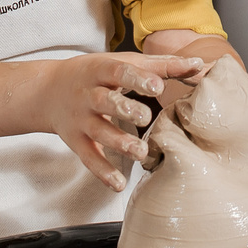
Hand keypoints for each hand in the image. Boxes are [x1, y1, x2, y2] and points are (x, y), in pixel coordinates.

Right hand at [40, 52, 208, 188]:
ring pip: (98, 132)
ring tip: (140, 152)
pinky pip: (88, 158)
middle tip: (145, 116)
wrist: (48, 91)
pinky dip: (102, 172)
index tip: (158, 86)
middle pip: (105, 101)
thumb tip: (199, 65)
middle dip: (124, 109)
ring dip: (118, 143)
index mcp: (101, 70)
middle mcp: (88, 95)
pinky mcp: (76, 142)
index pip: (119, 72)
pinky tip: (118, 184)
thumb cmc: (97, 74)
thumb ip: (162, 66)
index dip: (137, 79)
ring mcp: (81, 120)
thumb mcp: (123, 63)